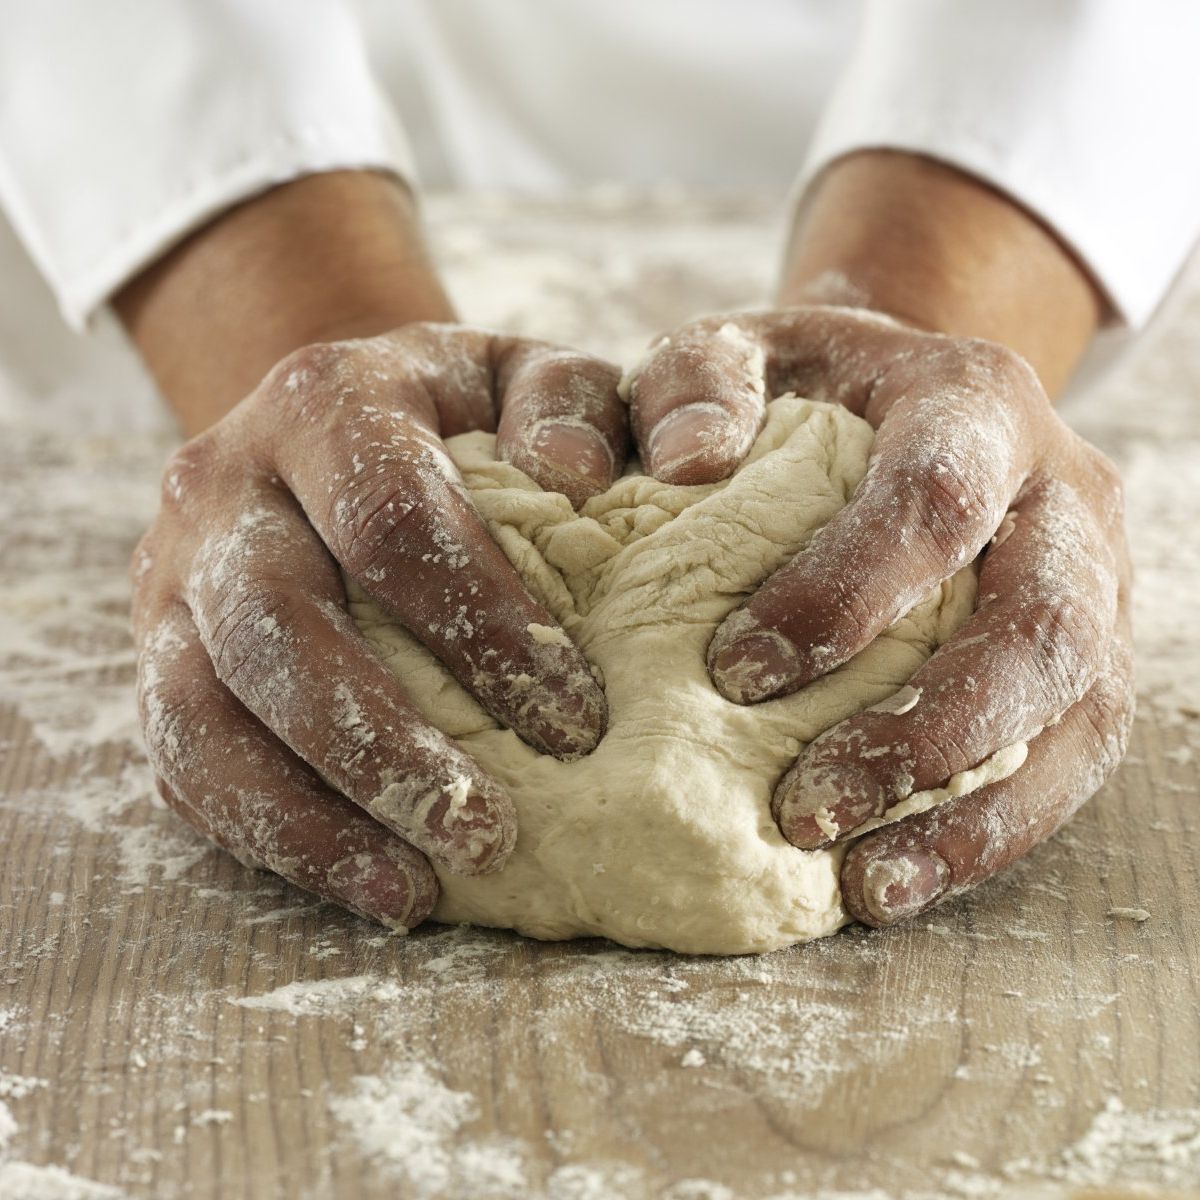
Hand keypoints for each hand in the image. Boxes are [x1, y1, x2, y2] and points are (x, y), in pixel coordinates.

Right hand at [132, 323, 627, 928]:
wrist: (334, 417)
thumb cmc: (462, 413)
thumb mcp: (528, 376)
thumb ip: (575, 399)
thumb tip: (579, 472)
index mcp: (324, 402)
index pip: (390, 521)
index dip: (482, 628)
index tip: (575, 720)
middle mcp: (224, 483)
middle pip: (274, 627)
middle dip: (382, 745)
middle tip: (490, 834)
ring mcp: (173, 574)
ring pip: (200, 712)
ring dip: (310, 816)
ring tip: (416, 891)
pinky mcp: (155, 652)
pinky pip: (182, 760)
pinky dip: (267, 833)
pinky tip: (362, 878)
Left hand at [626, 305, 1132, 924]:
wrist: (909, 400)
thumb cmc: (808, 389)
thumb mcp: (745, 349)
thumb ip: (699, 380)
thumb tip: (684, 462)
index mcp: (978, 402)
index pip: (934, 498)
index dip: (847, 592)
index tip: (736, 674)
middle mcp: (1062, 496)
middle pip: (1035, 627)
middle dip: (924, 732)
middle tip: (802, 810)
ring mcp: (1095, 585)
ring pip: (1071, 714)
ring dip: (965, 810)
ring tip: (858, 885)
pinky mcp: (1087, 661)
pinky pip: (1064, 761)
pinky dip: (983, 832)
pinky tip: (892, 880)